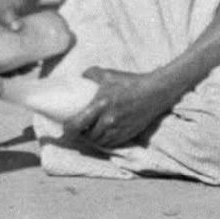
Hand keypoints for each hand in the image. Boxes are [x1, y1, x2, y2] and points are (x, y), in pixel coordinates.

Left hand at [63, 67, 179, 148]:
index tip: (64, 128)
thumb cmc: (130, 82)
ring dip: (91, 139)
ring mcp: (118, 130)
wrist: (155, 92)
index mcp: (101, 105)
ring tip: (87, 132)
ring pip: (98, 142)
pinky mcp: (127, 135)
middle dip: (79, 135)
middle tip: (75, 129)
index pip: (77, 125)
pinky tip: (101, 134)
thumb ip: (90, 75)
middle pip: (86, 137)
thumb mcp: (108, 74)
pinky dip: (103, 141)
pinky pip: (110, 144)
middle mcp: (109, 121)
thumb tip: (78, 78)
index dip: (67, 130)